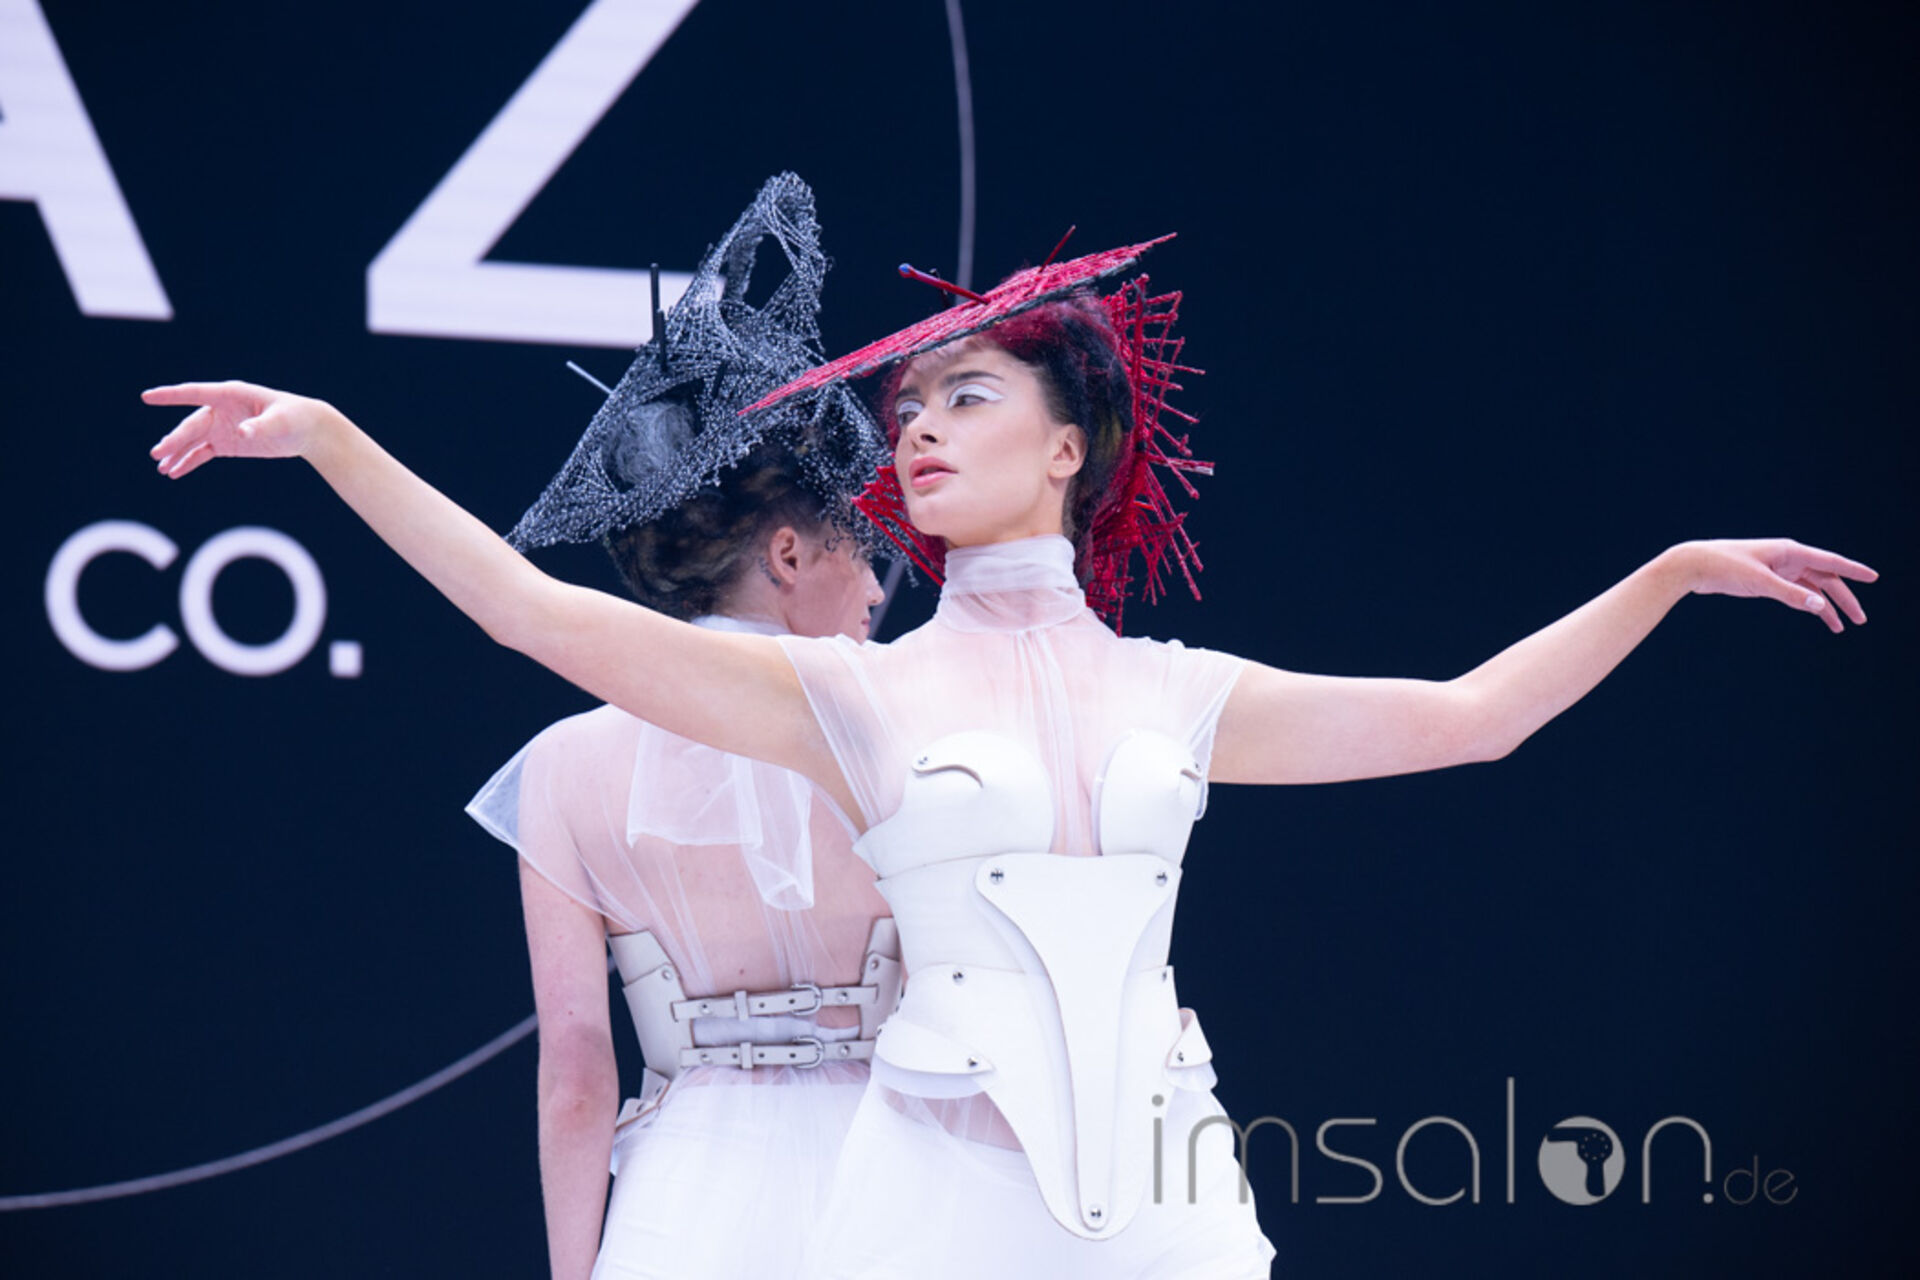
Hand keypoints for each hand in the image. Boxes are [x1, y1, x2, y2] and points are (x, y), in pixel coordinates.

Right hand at [143, 381, 341, 477]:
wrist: (306, 430)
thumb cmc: (294, 417)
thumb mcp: (280, 421)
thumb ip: (261, 426)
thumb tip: (243, 432)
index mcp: (230, 395)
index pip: (195, 393)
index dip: (171, 395)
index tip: (147, 397)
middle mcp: (221, 410)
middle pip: (191, 425)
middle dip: (174, 440)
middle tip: (158, 454)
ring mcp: (222, 427)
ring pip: (192, 441)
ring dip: (177, 453)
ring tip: (162, 468)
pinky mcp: (227, 443)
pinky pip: (202, 453)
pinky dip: (188, 462)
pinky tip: (174, 473)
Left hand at [1676, 538, 1876, 633]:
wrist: (1694, 566)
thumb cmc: (1725, 567)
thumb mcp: (1759, 582)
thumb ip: (1789, 594)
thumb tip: (1819, 605)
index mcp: (1790, 551)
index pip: (1830, 562)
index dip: (1853, 570)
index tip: (1874, 577)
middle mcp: (1788, 558)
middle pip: (1825, 579)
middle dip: (1844, 598)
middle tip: (1860, 619)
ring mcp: (1778, 569)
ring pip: (1811, 588)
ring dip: (1826, 606)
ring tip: (1841, 627)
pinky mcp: (1766, 580)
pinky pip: (1795, 593)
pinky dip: (1807, 604)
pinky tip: (1817, 616)